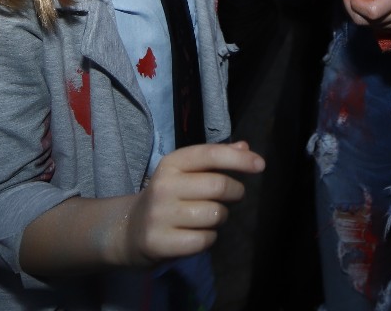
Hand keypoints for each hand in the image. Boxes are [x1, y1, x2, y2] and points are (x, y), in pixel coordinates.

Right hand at [123, 141, 265, 266]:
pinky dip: (209, 238)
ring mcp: (160, 215)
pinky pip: (204, 240)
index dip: (239, 160)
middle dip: (235, 192)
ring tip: (209, 217)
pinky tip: (197, 234)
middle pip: (218, 186)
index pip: (210, 154)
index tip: (261, 165)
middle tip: (233, 196)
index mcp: (171, 163)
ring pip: (215, 215)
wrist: (130, 229)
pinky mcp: (160, 242)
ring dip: (221, 218)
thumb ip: (214, 159)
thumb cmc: (168, 197)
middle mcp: (163, 186)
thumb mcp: (185, 172)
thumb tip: (245, 147)